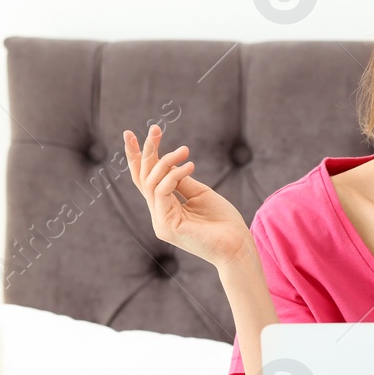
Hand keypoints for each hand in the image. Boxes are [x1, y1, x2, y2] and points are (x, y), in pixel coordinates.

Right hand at [124, 124, 249, 266]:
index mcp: (165, 208)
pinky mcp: (166, 226)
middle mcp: (158, 214)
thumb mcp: (201, 194)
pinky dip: (174, 175)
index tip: (137, 133)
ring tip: (185, 150)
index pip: (147, 180)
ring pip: (151, 183)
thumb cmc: (223, 222)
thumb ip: (182, 181)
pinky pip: (162, 192)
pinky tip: (190, 166)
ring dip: (166, 161)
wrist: (237, 246)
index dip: (140, 157)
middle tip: (154, 128)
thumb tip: (170, 163)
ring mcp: (160, 222)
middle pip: (143, 179)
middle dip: (145, 152)